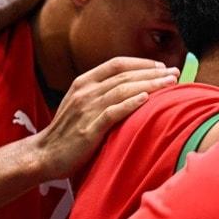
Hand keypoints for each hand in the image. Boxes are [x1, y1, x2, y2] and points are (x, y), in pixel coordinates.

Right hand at [30, 58, 178, 179]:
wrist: (44, 155)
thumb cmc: (69, 130)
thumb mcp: (83, 104)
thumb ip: (104, 92)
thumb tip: (135, 86)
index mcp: (84, 82)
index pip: (117, 64)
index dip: (141, 63)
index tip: (162, 66)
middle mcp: (85, 92)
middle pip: (124, 76)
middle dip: (152, 73)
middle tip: (175, 73)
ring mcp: (86, 110)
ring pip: (122, 90)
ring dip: (149, 85)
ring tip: (170, 84)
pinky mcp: (88, 129)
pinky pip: (112, 113)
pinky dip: (130, 104)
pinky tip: (146, 99)